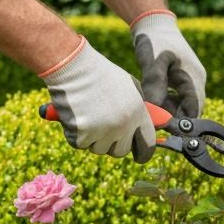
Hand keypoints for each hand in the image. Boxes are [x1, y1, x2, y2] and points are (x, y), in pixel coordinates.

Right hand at [39, 39, 155, 162]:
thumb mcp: (130, 87)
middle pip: (121, 151)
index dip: (144, 153)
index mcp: (137, 113)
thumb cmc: (101, 75)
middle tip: (103, 126)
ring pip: (99, 149)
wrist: (73, 67)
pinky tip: (76, 115)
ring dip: (93, 138)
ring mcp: (101, 132)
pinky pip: (81, 145)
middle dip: (113, 143)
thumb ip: (141, 110)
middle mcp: (122, 125)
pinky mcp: (81, 136)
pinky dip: (76, 134)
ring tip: (88, 115)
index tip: (139, 156)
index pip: (148, 145)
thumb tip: (150, 129)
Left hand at [130, 10, 205, 117]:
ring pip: (185, 104)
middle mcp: (197, 80)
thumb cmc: (153, 42)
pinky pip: (180, 97)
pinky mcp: (184, 78)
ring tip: (153, 107)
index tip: (163, 128)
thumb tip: (157, 116)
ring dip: (170, 110)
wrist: (154, 23)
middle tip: (155, 120)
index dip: (181, 123)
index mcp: (194, 78)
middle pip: (191, 110)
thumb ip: (156, 90)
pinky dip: (169, 102)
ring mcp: (192, 78)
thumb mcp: (152, 66)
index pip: (193, 111)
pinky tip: (156, 99)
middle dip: (175, 118)